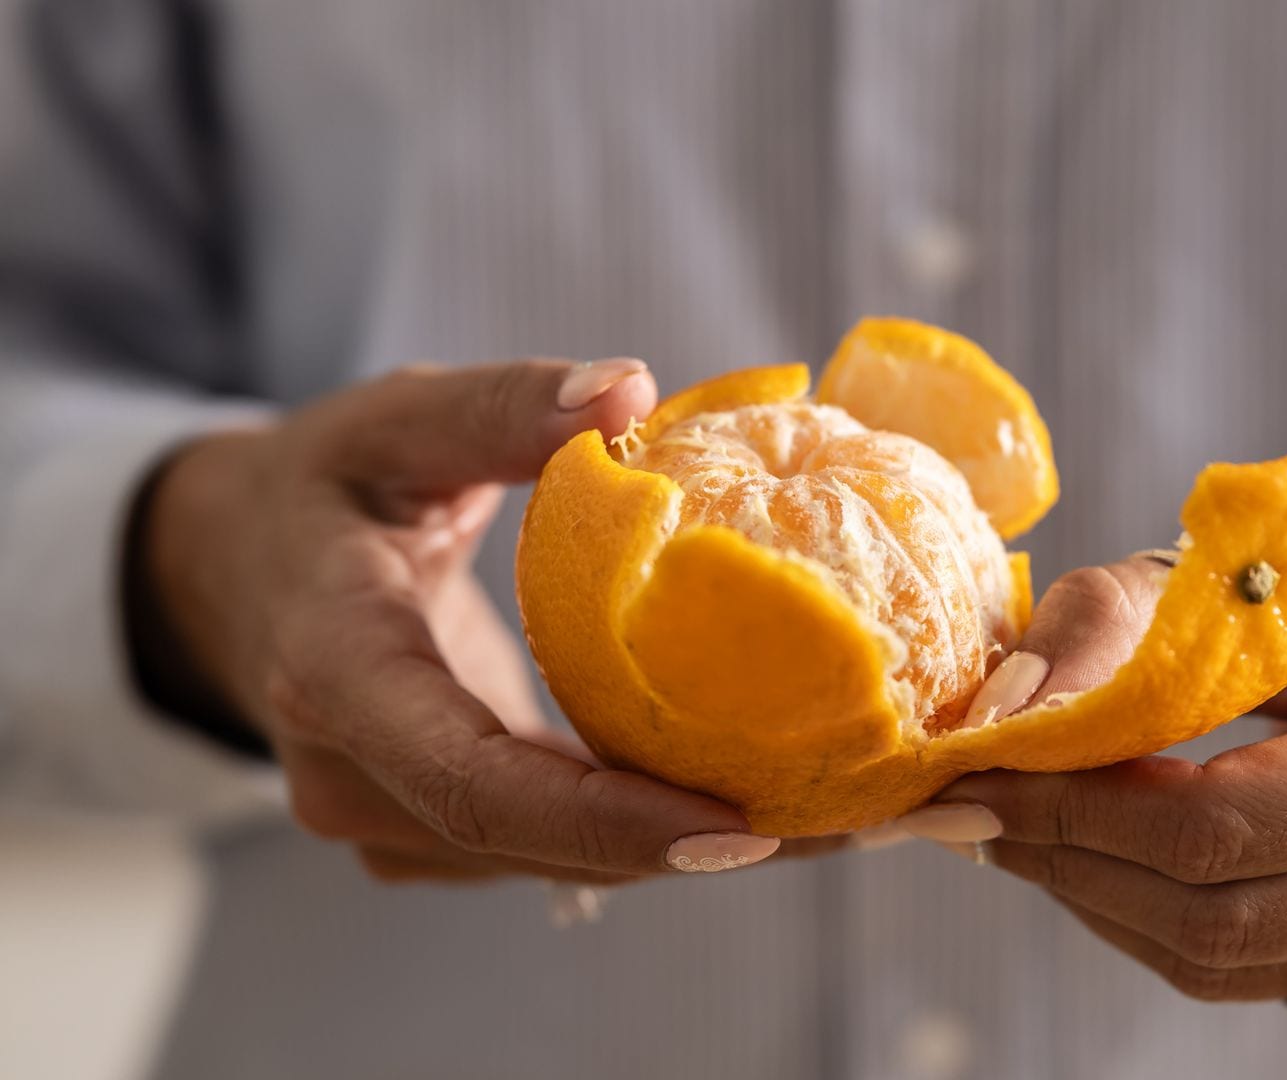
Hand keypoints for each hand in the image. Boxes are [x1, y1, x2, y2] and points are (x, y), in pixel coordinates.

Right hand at [134, 359, 784, 882]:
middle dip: (699, 843)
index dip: (605, 818)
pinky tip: (774, 796)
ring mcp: (389, 819)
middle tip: (857, 818)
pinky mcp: (433, 831)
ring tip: (849, 814)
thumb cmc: (322, 488)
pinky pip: (556, 845)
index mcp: (337, 673)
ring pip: (560, 860)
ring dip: (698, 846)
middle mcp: (354, 777)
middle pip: (540, 842)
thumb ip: (499, 406)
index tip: (738, 825)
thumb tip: (627, 387)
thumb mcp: (393, 422)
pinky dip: (658, 827)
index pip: (472, 779)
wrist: (233, 573)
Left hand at [921, 444, 1286, 1001]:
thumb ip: (1112, 624)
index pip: (1217, 830)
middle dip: (1071, 861)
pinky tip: (1099, 852)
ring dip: (1098, 897)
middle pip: (1213, 917)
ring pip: (1220, 962)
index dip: (1075, 812)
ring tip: (1021, 825)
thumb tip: (1002, 714)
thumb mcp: (1239, 566)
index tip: (973, 776)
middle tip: (974, 807)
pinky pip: (1249, 969)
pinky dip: (1153, 914)